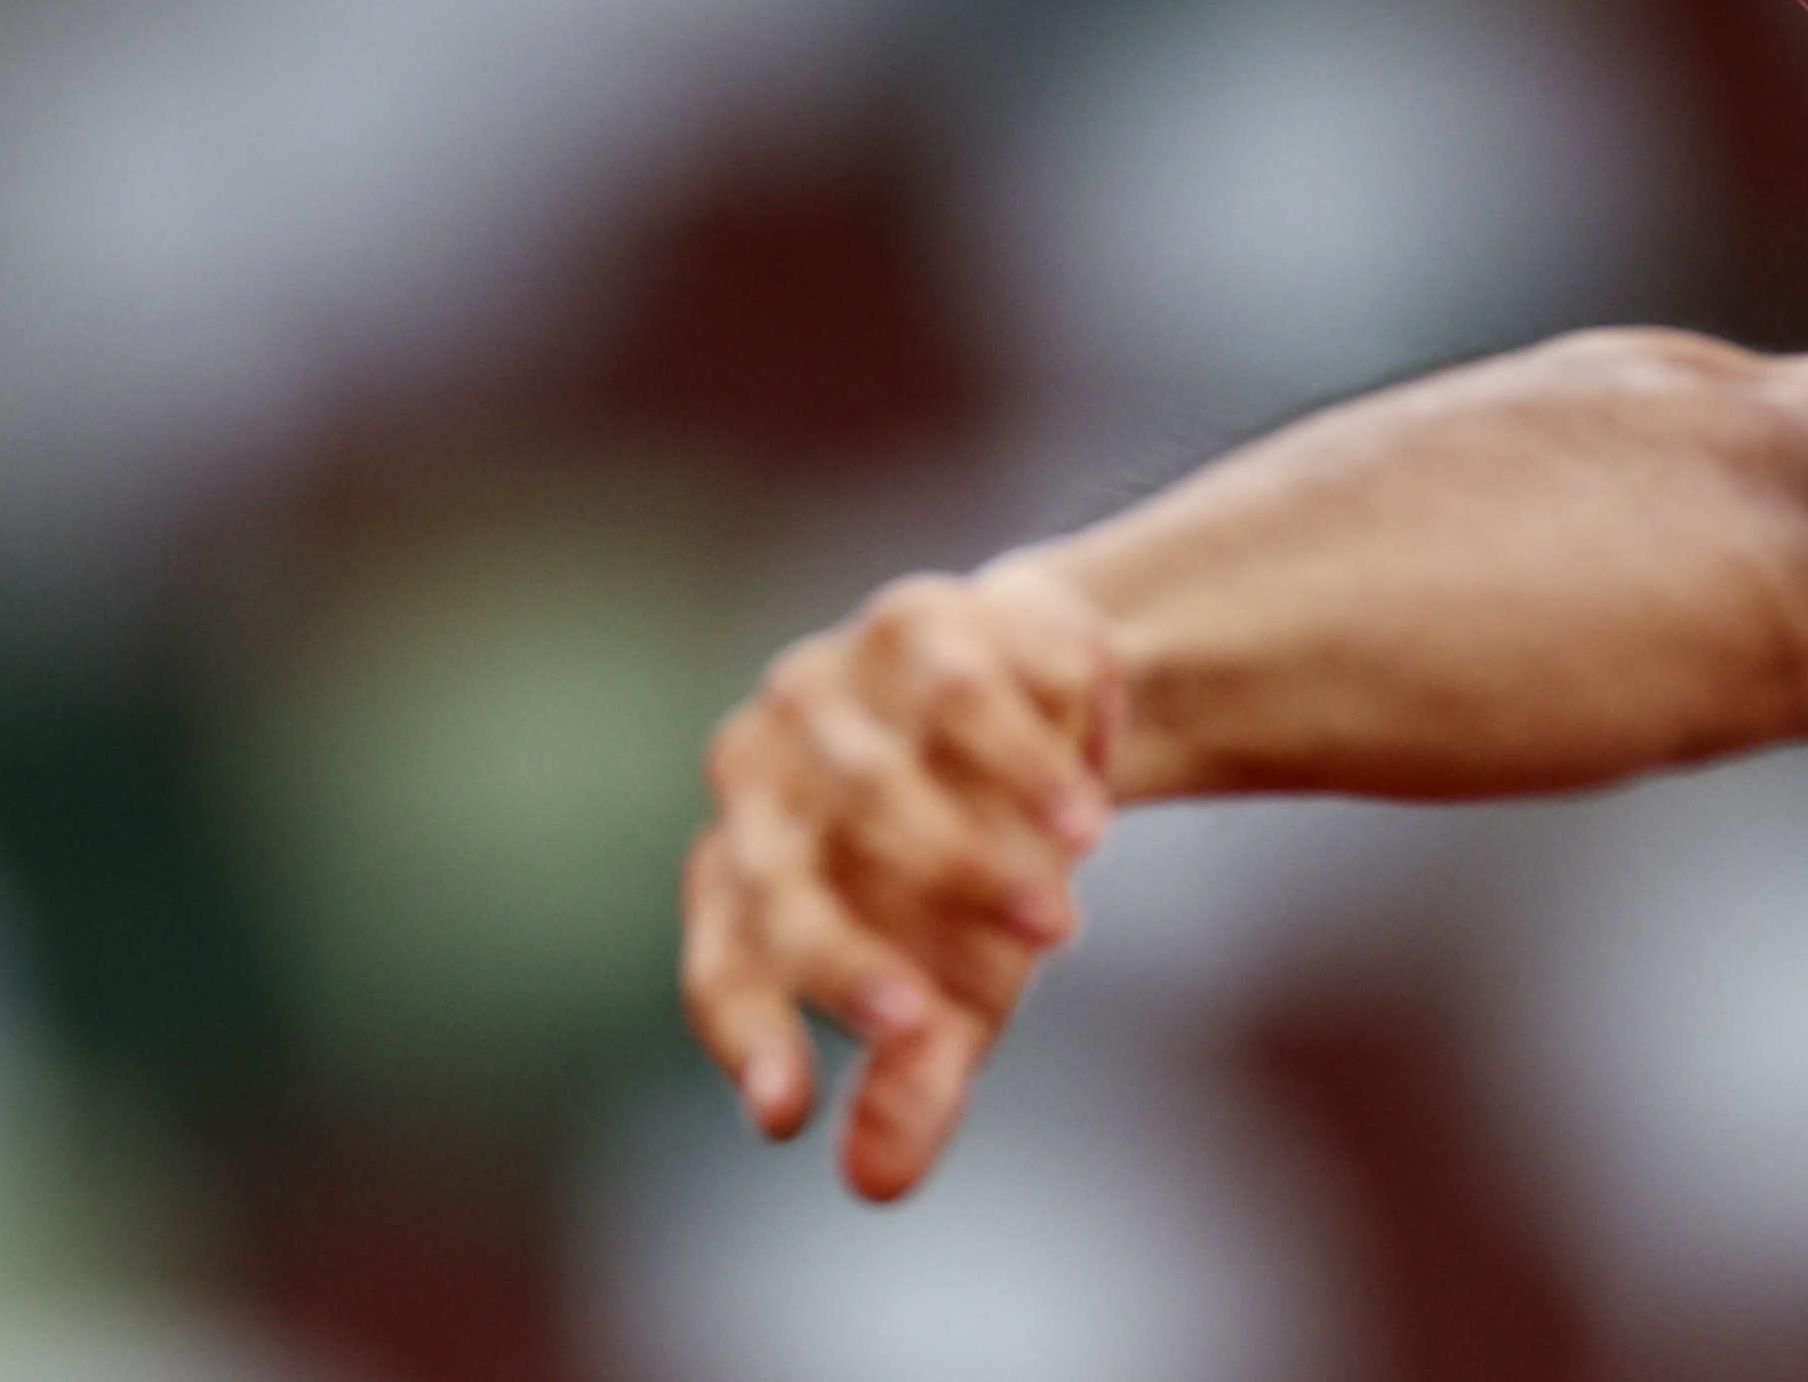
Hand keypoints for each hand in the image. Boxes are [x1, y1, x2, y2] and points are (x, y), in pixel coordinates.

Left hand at [681, 555, 1122, 1197]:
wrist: (1047, 696)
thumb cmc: (973, 863)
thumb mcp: (957, 981)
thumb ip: (916, 1077)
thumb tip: (873, 1185)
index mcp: (746, 872)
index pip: (722, 964)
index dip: (747, 1036)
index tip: (786, 1114)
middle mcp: (759, 774)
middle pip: (774, 879)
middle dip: (847, 964)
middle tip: (929, 1030)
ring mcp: (825, 688)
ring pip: (872, 786)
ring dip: (967, 867)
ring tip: (1060, 928)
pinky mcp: (910, 621)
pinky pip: (956, 695)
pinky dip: (1022, 765)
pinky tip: (1085, 818)